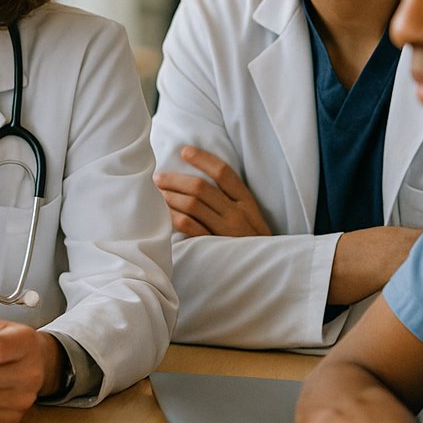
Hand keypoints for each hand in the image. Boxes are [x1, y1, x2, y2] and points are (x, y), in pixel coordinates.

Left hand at [154, 146, 271, 237]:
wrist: (264, 272)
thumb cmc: (250, 240)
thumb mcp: (250, 217)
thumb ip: (231, 200)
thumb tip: (199, 179)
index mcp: (247, 202)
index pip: (224, 172)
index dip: (202, 159)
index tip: (184, 151)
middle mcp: (237, 213)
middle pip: (201, 188)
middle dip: (175, 179)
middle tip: (158, 177)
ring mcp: (226, 231)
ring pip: (192, 205)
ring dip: (170, 196)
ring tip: (158, 193)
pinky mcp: (214, 246)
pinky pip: (188, 226)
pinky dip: (173, 216)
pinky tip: (164, 212)